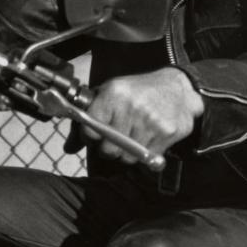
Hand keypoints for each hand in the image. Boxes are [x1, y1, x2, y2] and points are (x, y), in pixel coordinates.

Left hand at [83, 68, 203, 163]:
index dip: (89, 137)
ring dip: (126, 153)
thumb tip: (68, 148)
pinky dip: (144, 154)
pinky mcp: (166, 133)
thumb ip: (87, 120)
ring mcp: (150, 122)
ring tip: (132, 137)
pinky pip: (146, 158)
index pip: (90, 130)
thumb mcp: (109, 95)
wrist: (178, 88)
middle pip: (107, 149)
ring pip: (126, 157)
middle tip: (114, 138)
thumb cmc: (137, 92)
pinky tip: (146, 139)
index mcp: (113, 94)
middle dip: (107, 148)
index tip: (95, 134)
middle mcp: (131, 107)